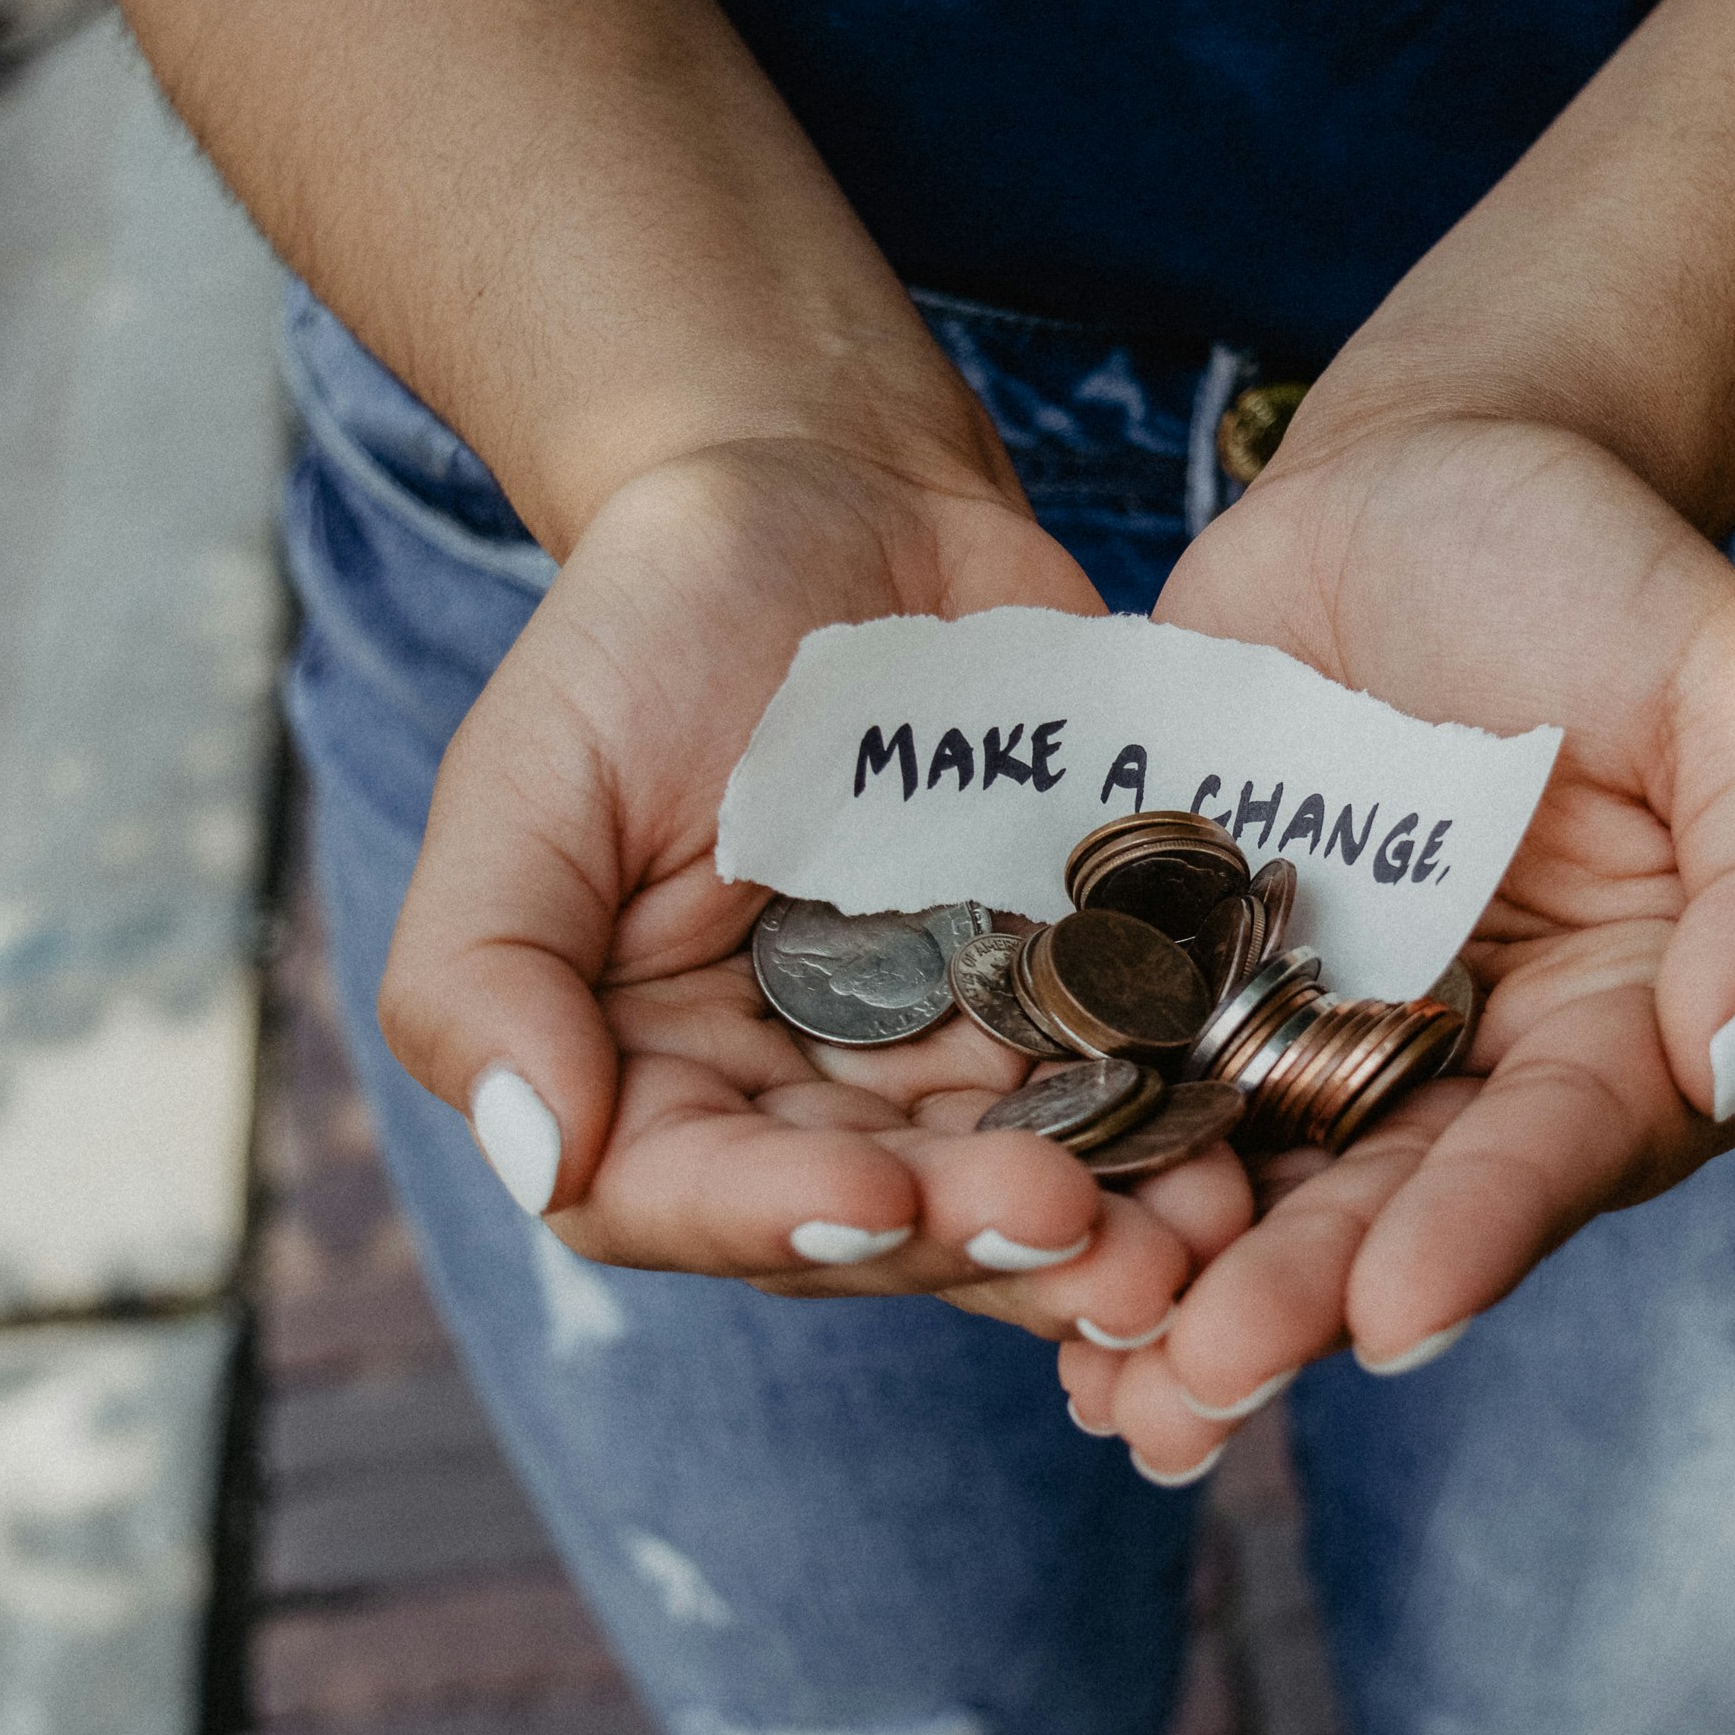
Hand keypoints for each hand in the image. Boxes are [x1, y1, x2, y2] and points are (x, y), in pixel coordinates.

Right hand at [379, 441, 1249, 1340]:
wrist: (834, 493)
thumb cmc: (651, 626)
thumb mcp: (529, 775)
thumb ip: (484, 971)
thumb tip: (538, 1156)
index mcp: (646, 1073)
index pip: (685, 1197)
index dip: (780, 1220)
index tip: (881, 1200)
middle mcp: (796, 1098)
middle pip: (879, 1221)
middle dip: (982, 1241)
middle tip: (1091, 1239)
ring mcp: (943, 1056)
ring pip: (1018, 1185)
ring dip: (1111, 1231)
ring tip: (1198, 1237)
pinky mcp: (1068, 995)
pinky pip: (1127, 1086)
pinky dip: (1183, 1126)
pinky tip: (1250, 1149)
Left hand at [1068, 417, 1734, 1474]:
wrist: (1423, 473)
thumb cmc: (1603, 569)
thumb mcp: (1733, 684)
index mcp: (1620, 1024)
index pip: (1562, 1145)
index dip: (1484, 1230)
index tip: (1397, 1312)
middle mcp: (1468, 1063)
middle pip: (1390, 1202)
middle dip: (1299, 1298)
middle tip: (1202, 1379)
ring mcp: (1318, 1026)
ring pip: (1253, 1180)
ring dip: (1178, 1284)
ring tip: (1103, 1382)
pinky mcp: (1188, 974)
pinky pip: (1133, 1081)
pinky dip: (1081, 1162)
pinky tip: (1004, 1244)